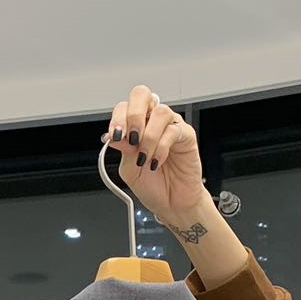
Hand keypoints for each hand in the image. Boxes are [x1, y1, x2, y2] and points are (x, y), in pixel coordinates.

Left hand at [102, 86, 205, 227]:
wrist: (171, 204)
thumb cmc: (153, 186)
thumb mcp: (129, 169)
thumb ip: (123, 150)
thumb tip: (113, 136)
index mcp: (136, 127)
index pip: (124, 107)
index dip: (117, 118)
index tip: (115, 136)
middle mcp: (153, 122)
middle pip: (142, 95)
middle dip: (133, 115)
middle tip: (132, 139)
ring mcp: (170, 126)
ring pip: (160, 112)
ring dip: (148, 137)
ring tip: (145, 158)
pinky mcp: (186, 136)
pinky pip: (173, 131)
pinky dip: (161, 148)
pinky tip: (156, 162)